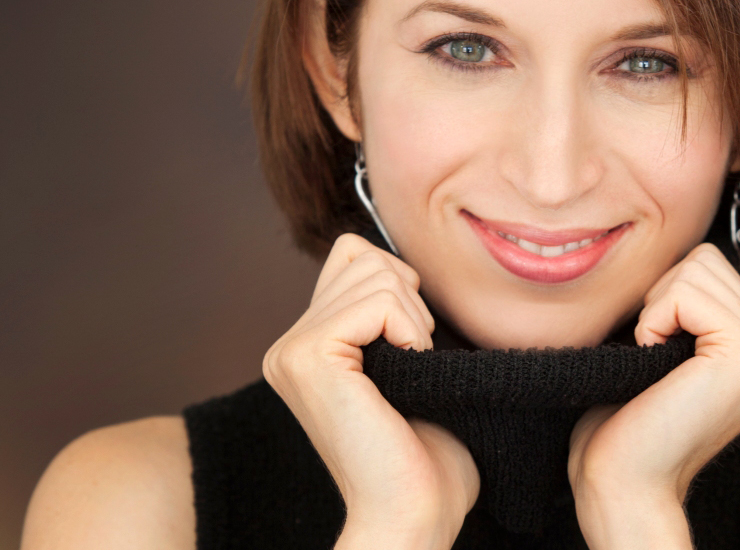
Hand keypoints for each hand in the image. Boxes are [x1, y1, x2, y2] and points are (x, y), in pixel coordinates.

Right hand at [263, 234, 478, 549]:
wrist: (415, 513)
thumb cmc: (426, 450)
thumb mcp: (405, 362)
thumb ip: (386, 309)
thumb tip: (398, 259)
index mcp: (306, 345)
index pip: (352, 254)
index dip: (398, 285)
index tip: (412, 342)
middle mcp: (286, 345)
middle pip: (364, 256)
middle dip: (410, 299)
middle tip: (416, 359)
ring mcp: (291, 351)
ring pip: (374, 272)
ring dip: (414, 317)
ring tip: (411, 368)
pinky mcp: (308, 358)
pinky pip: (378, 301)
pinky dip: (410, 329)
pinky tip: (409, 370)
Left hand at [568, 243, 739, 549]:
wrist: (621, 481)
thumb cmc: (627, 416)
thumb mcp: (669, 344)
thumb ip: (690, 300)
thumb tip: (681, 244)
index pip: (710, 264)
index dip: (665, 296)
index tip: (658, 352)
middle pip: (705, 259)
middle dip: (661, 298)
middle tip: (655, 358)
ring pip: (696, 268)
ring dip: (656, 310)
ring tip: (658, 363)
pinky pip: (687, 292)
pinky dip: (655, 320)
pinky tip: (657, 363)